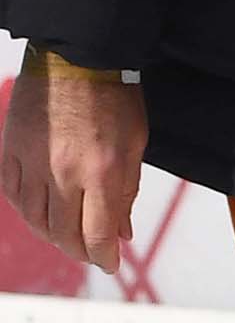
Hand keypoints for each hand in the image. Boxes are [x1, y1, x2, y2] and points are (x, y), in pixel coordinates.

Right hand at [1, 63, 145, 275]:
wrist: (73, 59)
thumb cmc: (113, 100)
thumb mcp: (134, 148)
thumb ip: (126, 193)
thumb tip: (122, 233)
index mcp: (100, 172)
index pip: (97, 234)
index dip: (103, 257)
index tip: (109, 264)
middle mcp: (62, 172)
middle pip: (63, 233)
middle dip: (79, 251)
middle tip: (89, 253)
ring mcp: (31, 160)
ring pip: (34, 217)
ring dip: (51, 235)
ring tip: (66, 237)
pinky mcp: (11, 148)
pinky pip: (12, 192)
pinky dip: (26, 210)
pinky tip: (40, 212)